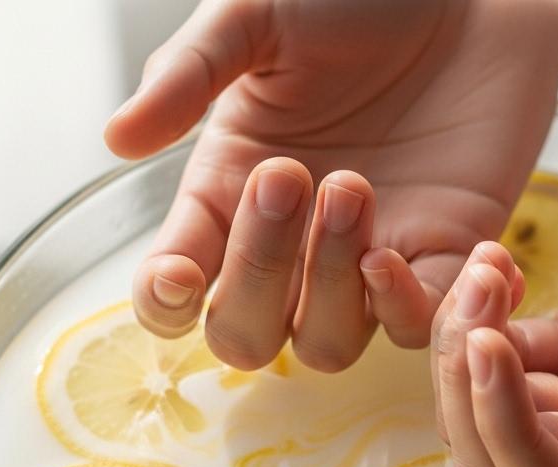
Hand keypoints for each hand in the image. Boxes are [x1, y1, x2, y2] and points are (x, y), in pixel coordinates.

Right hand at [105, 0, 557, 370]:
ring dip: (330, 282)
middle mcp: (292, 243)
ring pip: (328, 343)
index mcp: (229, 190)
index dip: (164, 302)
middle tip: (286, 177)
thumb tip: (116, 140)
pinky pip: (415, 327)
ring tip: (352, 185)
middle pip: (247, 334)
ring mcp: (365, 258)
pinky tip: (394, 245)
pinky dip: (403, 306)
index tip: (177, 272)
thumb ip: (190, 74)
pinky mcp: (441, 257)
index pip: (175, 287)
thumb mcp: (257, 19)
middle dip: (257, 277)